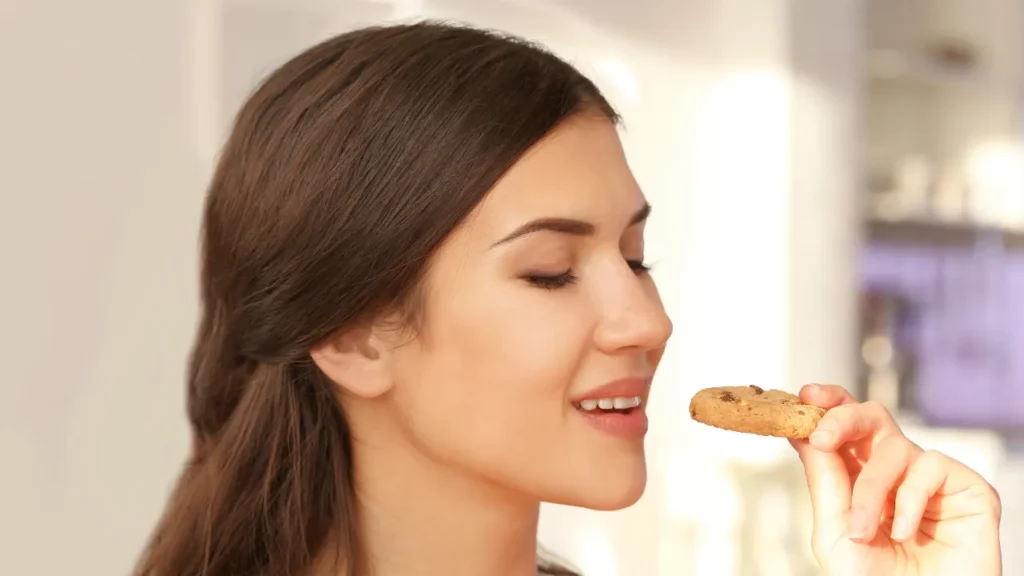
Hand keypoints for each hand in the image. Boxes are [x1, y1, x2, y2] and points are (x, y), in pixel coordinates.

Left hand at [790, 384, 1001, 575]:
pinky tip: (905, 532)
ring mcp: (932, 478)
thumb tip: (803, 434)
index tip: (804, 395)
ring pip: (895, 446)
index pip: (844, 427)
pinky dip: (910, 499)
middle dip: (843, 417)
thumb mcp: (836, 533)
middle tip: (822, 436)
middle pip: (872, 416)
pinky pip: (932, 466)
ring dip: (870, 488)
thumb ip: (825, 483)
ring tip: (863, 530)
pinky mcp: (968, 487)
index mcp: (859, 477)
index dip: (827, 404)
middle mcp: (896, 471)